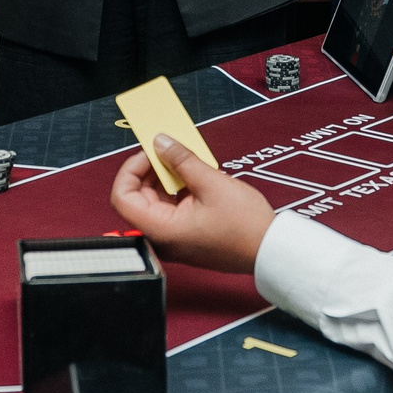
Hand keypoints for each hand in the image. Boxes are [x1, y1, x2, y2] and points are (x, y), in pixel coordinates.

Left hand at [109, 134, 275, 273]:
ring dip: (166, 176)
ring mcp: (174, 237)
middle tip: (170, 150)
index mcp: (162, 230)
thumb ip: (181, 160)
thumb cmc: (246, 227)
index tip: (150, 152)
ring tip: (187, 161)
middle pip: (138, 196)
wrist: (269, 249)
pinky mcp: (186, 234)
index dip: (131, 170)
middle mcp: (163, 237)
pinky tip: (195, 176)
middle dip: (151, 169)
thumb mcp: (211, 183)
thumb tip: (161, 143)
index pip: (123, 197)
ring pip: (155, 200)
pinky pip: (171, 206)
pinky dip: (178, 188)